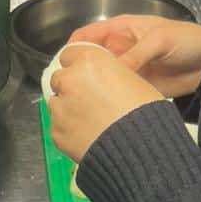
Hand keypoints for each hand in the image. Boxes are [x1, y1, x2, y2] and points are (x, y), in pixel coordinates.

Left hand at [49, 43, 163, 163]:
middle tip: (91, 99)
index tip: (85, 73)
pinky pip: (59, 125)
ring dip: (68, 107)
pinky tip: (88, 134)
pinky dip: (69, 129)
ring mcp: (60, 107)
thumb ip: (109, 71)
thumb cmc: (143, 112)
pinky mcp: (56, 132)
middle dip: (71, 86)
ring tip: (91, 120)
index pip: (70, 53)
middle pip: (60, 77)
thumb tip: (102, 76)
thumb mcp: (133, 78)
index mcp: (89, 61)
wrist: (139, 148)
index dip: (79, 64)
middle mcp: (70, 80)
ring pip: (56, 102)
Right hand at [66, 14, 200, 100]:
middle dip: (78, 72)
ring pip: (100, 79)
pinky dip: (107, 101)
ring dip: (91, 89)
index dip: (73, 48)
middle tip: (68, 90)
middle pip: (89, 60)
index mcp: (120, 31)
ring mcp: (126, 70)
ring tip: (79, 104)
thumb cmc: (185, 40)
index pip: (87, 36)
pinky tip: (99, 111)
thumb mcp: (160, 40)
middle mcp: (118, 50)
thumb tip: (112, 73)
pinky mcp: (134, 88)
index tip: (63, 66)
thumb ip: (135, 55)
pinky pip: (116, 93)